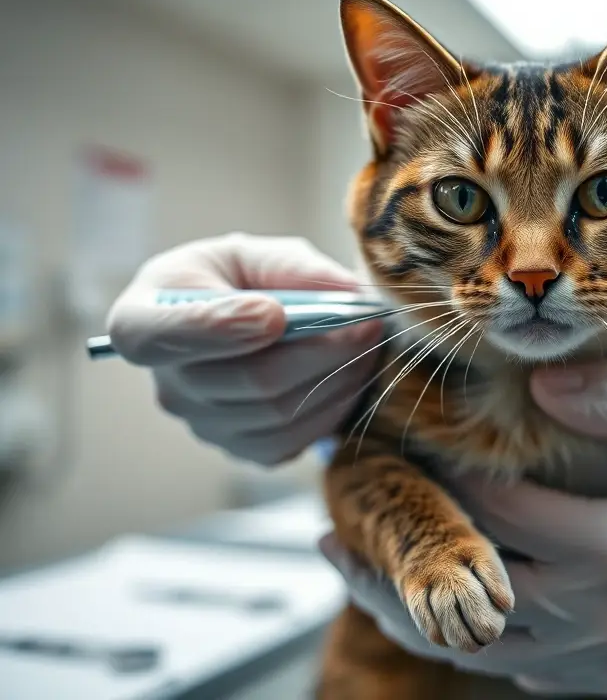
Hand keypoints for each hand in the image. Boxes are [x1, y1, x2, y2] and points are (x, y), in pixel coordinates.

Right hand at [106, 234, 381, 464]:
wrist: (240, 319)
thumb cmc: (237, 280)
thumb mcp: (252, 253)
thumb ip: (293, 268)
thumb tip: (349, 293)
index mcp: (142, 319)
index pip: (160, 335)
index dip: (218, 328)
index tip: (274, 314)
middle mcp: (166, 384)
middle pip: (247, 379)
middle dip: (320, 350)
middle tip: (368, 323)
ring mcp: (202, 424)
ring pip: (279, 413)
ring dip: (338, 378)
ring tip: (369, 344)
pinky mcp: (239, 449)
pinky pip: (292, 441)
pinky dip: (333, 408)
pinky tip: (352, 375)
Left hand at [325, 362, 606, 696]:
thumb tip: (535, 386)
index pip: (500, 512)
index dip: (442, 476)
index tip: (391, 445)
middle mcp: (604, 622)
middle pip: (470, 593)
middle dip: (397, 558)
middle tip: (331, 529)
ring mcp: (606, 661)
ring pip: (483, 645)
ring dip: (415, 608)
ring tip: (355, 573)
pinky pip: (520, 666)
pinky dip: (471, 635)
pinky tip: (442, 601)